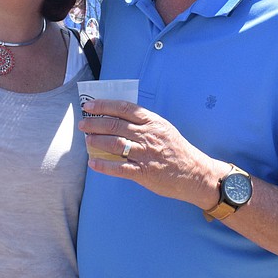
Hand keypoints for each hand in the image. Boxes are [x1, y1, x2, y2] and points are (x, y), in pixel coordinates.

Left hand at [78, 99, 226, 208]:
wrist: (194, 173)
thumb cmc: (176, 149)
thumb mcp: (162, 128)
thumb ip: (143, 123)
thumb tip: (116, 119)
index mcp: (152, 121)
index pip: (124, 108)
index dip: (104, 105)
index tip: (89, 105)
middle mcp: (148, 135)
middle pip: (115, 125)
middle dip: (95, 123)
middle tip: (82, 124)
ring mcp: (145, 154)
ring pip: (114, 144)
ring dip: (97, 142)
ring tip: (87, 141)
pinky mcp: (144, 172)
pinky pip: (119, 168)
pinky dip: (104, 166)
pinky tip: (93, 164)